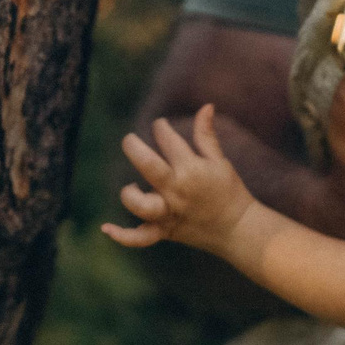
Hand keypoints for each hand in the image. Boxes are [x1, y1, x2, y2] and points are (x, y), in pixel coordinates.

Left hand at [103, 105, 258, 256]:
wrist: (238, 229)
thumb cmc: (229, 191)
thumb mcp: (220, 161)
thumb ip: (206, 135)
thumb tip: (206, 106)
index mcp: (191, 170)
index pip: (168, 140)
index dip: (160, 128)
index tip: (160, 126)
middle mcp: (177, 191)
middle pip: (148, 166)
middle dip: (134, 147)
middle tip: (129, 139)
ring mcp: (169, 213)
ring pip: (141, 205)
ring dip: (130, 194)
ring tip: (131, 185)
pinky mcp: (165, 231)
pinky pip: (140, 238)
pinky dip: (122, 236)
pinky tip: (106, 228)